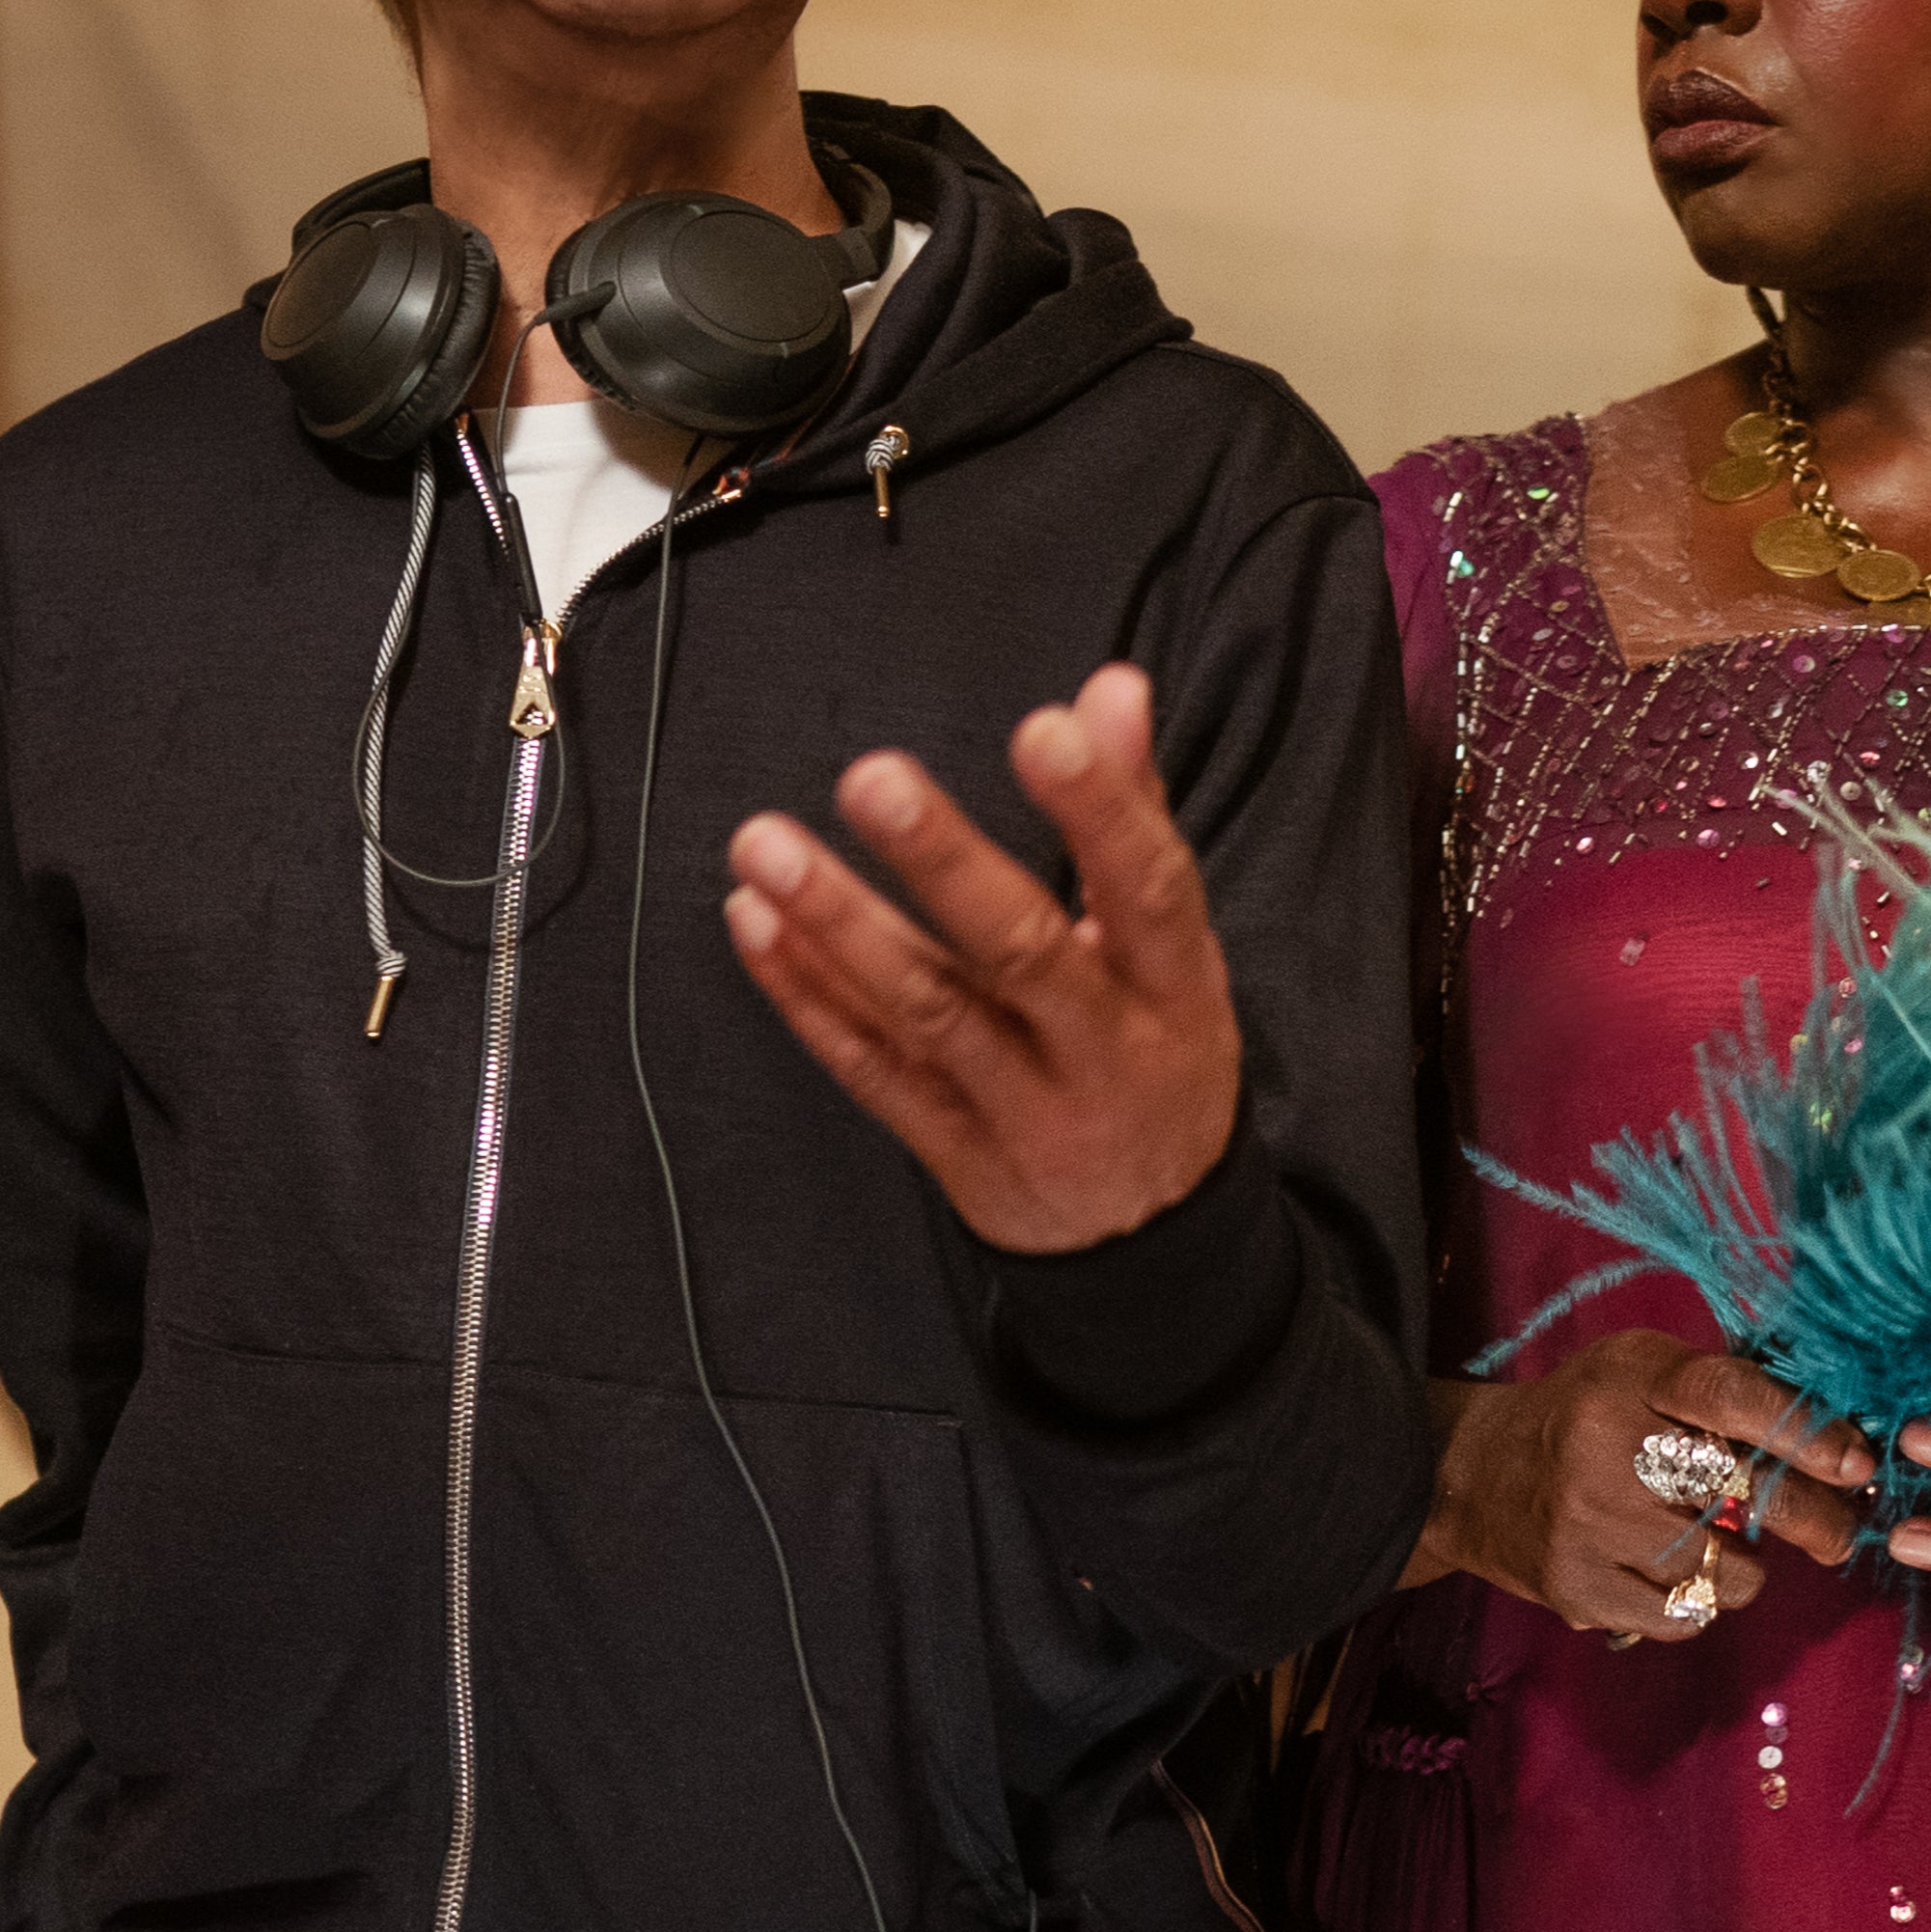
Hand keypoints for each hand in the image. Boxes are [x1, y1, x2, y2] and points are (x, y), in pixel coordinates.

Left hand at [723, 665, 1240, 1255]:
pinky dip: (806, 997)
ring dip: (840, 925)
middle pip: (1024, 953)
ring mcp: (1022, 1107)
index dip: (1101, 811)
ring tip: (766, 847)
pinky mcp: (951, 1148)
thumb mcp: (1174, 948)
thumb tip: (1113, 689)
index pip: (1149, 890)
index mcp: (1175, 986)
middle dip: (944, 862)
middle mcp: (1101, 1048)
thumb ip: (1134, 811)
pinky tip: (755, 925)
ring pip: (928, 1013)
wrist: (1148, 1242)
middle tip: (873, 779)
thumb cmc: (1156, 1052)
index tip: (1043, 728)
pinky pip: (872, 1069)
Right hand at [1415, 1331, 1870, 1639]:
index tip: (1855, 1461)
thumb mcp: (1639, 1370)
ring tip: (1722, 1547)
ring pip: (1721, 1568)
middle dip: (1813, 1519)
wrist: (1471, 1474)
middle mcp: (1607, 1446)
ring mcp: (1588, 1524)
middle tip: (1837, 1535)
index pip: (1730, 1397)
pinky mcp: (1576, 1587)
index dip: (1804, 1430)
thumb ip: (1722, 1388)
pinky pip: (1683, 1617)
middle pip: (1741, 1490)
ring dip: (1744, 1567)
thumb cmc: (1582, 1415)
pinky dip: (1700, 1605)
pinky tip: (1681, 1578)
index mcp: (1631, 1378)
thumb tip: (1834, 1429)